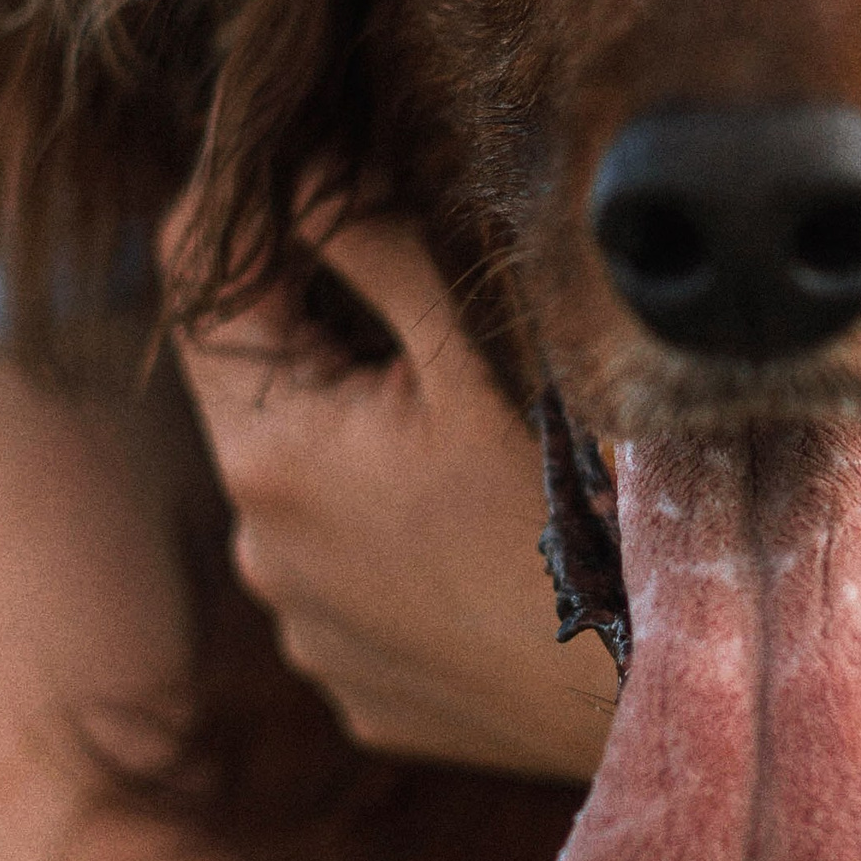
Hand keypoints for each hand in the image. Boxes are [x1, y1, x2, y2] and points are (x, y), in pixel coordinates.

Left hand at [173, 215, 617, 779]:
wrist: (661, 691)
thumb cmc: (581, 508)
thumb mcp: (474, 348)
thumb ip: (364, 239)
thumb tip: (290, 163)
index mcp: (268, 453)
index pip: (199, 290)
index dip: (247, 216)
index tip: (311, 174)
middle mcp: (260, 554)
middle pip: (267, 398)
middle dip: (329, 344)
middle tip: (446, 324)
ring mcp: (310, 638)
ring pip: (315, 499)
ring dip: (370, 456)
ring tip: (486, 461)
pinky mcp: (365, 697)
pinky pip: (361, 593)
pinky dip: (403, 556)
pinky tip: (492, 554)